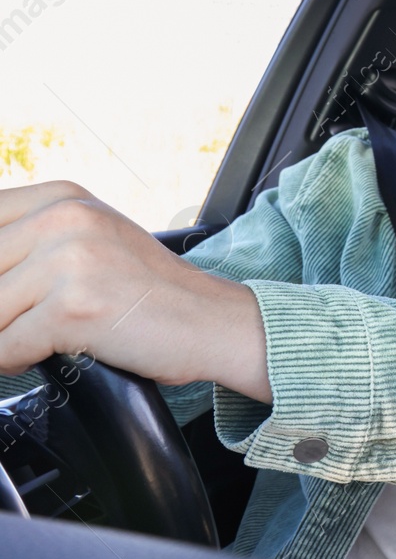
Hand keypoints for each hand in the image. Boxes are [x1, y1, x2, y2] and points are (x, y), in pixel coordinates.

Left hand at [0, 181, 269, 401]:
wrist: (211, 321)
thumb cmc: (149, 292)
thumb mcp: (90, 241)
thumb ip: (30, 243)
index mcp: (63, 197)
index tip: (16, 293)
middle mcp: (65, 218)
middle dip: (1, 308)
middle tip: (30, 319)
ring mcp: (70, 260)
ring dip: (5, 336)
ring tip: (41, 337)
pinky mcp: (74, 308)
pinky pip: (4, 348)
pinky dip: (16, 361)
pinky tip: (50, 353)